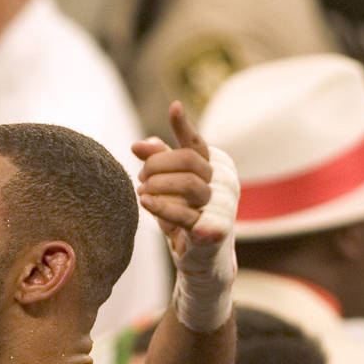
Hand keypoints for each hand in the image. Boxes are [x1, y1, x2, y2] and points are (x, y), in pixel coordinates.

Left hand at [131, 102, 216, 258]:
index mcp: (216, 165)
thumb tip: (138, 144)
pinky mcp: (213, 229)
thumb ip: (158, 162)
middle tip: (140, 178)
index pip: (196, 142)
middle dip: (157, 165)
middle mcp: (225, 180)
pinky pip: (184, 214)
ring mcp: (222, 204)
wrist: (201, 257)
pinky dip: (160, 207)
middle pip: (187, 159)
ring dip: (158, 186)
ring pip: (187, 184)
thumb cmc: (185, 216)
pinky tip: (144, 202)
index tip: (174, 106)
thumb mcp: (168, 187)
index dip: (183, 126)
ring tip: (141, 192)